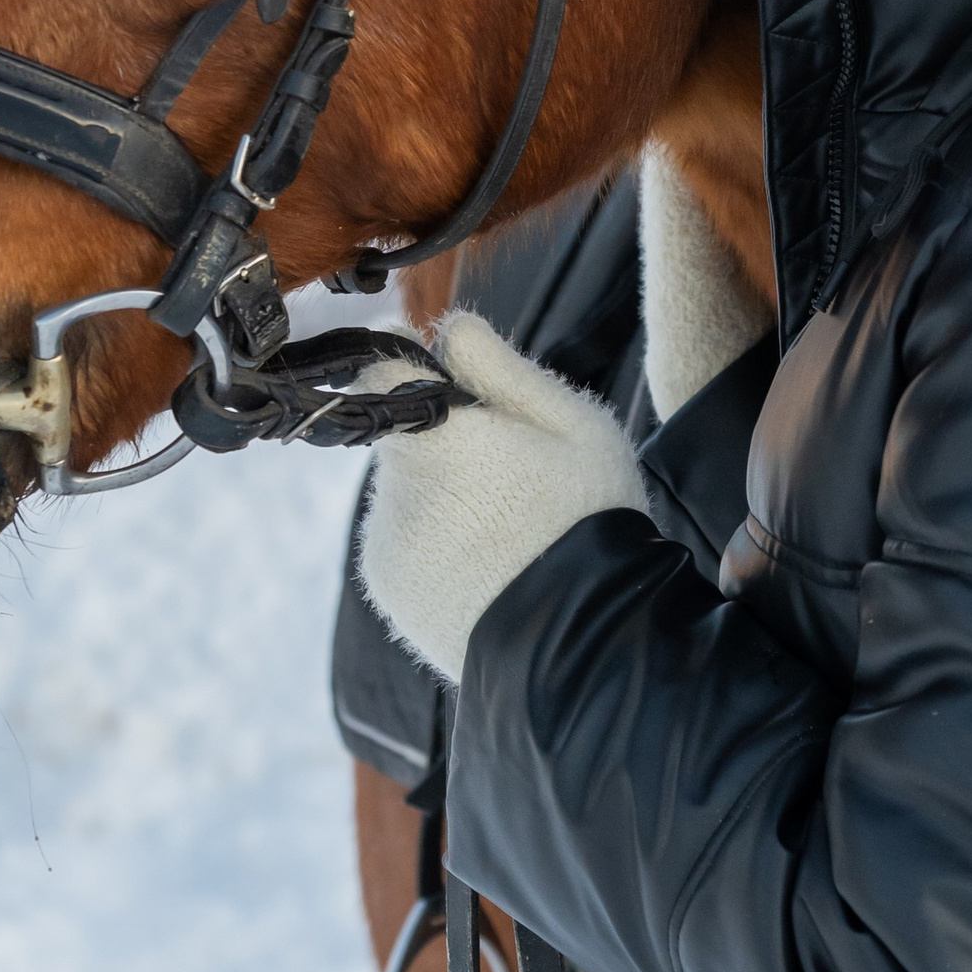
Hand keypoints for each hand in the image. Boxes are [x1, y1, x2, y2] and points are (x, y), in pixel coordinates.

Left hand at [356, 309, 648, 681]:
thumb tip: (452, 325)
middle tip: (510, 474)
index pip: (380, 368)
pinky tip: (489, 566)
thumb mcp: (574, 426)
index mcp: (437, 432)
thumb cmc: (591, 521)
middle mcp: (395, 484)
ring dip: (438, 494)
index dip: (414, 368)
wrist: (580, 646)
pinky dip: (432, 544)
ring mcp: (385, 540)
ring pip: (402, 489)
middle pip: (399, 434)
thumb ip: (502, 369)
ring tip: (508, 531)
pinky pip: (401, 542)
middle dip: (441, 440)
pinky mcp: (386, 587)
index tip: (453, 385)